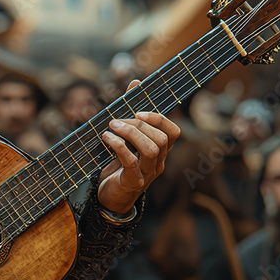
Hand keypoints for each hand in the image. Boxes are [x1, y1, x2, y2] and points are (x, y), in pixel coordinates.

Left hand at [97, 81, 180, 214]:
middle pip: (162, 139)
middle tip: (116, 121)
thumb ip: (131, 111)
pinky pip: (132, 162)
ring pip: (151, 149)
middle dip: (139, 125)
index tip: (139, 111)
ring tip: (111, 127)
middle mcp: (158, 163)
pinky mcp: (134, 183)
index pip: (174, 132)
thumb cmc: (118, 164)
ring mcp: (148, 174)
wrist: (109, 197)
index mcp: (160, 151)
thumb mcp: (125, 137)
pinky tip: (106, 138)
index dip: (159, 119)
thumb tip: (136, 82)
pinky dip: (119, 146)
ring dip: (130, 133)